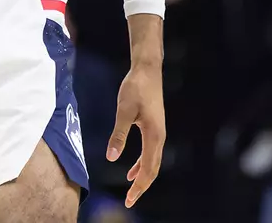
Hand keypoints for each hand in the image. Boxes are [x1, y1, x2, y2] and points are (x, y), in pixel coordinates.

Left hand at [107, 62, 164, 208]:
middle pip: (153, 169)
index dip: (139, 186)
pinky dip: (141, 164)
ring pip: (152, 162)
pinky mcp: (154, 127)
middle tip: (129, 201)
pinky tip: (131, 168)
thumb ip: (118, 134)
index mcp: (154, 136)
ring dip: (142, 176)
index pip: (148, 169)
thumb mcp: (124, 110)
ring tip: (130, 190)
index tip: (129, 200)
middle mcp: (160, 137)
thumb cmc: (135, 88)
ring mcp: (159, 133)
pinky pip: (150, 153)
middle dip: (142, 187)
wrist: (148, 70)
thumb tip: (111, 157)